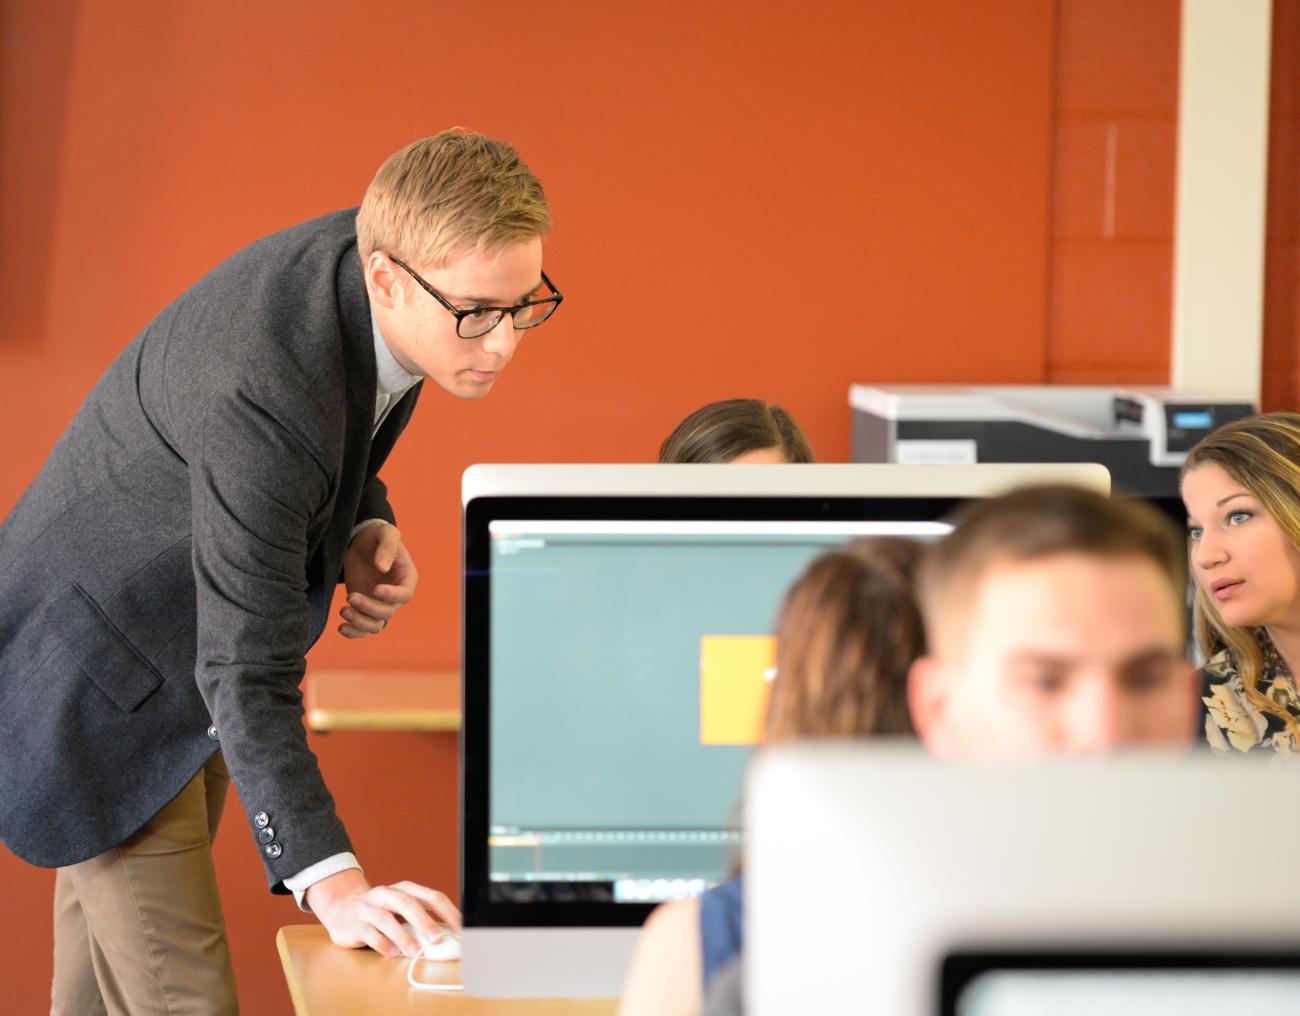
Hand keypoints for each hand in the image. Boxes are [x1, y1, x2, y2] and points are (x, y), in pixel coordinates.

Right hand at [306, 868, 461, 958]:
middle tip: (437, 939)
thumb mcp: (401, 910)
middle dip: (424, 921)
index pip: (431, 897)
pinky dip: (381, 943)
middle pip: (408, 903)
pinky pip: (369, 932)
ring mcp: (369, 907)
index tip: (460, 929)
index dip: (448, 912)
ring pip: (386, 918)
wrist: (341, 906)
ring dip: (402, 936)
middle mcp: (386, 894)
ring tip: (414, 951)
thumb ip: (420, 920)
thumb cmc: (380, 910)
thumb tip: (446, 937)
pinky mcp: (354, 923)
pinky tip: (391, 953)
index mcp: (405, 889)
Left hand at [340, 522, 416, 638]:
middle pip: (388, 612)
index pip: (405, 594)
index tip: (376, 589)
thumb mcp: (385, 533)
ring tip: (343, 610)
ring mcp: (380, 604)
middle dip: (369, 608)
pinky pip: (363, 628)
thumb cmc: (377, 535)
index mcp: (407, 578)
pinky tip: (341, 627)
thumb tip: (383, 567)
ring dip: (360, 622)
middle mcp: (396, 596)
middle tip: (351, 597)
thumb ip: (387, 547)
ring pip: (376, 625)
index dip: (392, 595)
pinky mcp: (364, 609)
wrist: (361, 542)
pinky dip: (353, 632)